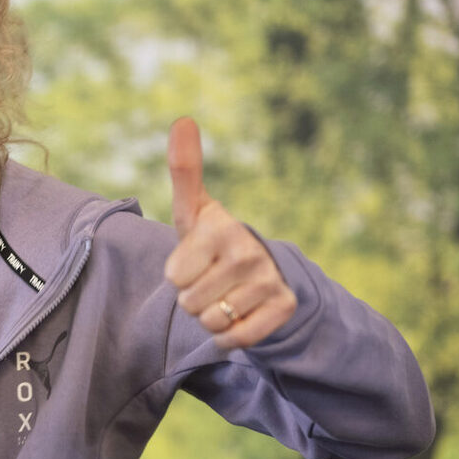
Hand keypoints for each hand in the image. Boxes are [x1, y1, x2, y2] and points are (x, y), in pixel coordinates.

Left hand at [163, 117, 295, 348]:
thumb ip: (184, 170)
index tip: (197, 259)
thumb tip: (182, 118)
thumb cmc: (214, 240)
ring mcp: (269, 280)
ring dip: (212, 318)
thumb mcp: (194, 210)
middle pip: (189, 303)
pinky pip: (237, 339)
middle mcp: (249, 251)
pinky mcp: (283, 307)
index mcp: (222, 228)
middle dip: (193, 299)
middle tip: (212, 280)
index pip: (174, 277)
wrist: (263, 272)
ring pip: (212, 322)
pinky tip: (241, 316)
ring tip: (226, 295)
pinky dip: (232, 336)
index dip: (179, 275)